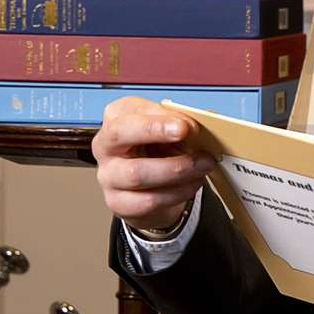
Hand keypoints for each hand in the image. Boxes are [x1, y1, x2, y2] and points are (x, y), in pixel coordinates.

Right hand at [91, 97, 216, 233]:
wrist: (150, 187)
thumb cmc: (158, 150)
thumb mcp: (169, 129)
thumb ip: (183, 122)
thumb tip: (207, 120)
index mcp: (116, 117)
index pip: (129, 110)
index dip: (159, 117)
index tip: (186, 124)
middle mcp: (105, 144)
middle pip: (121, 134)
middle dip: (158, 132)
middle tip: (190, 135)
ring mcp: (108, 175)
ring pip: (137, 173)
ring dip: (177, 169)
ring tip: (203, 164)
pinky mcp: (118, 202)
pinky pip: (148, 200)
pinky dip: (176, 192)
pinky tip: (192, 184)